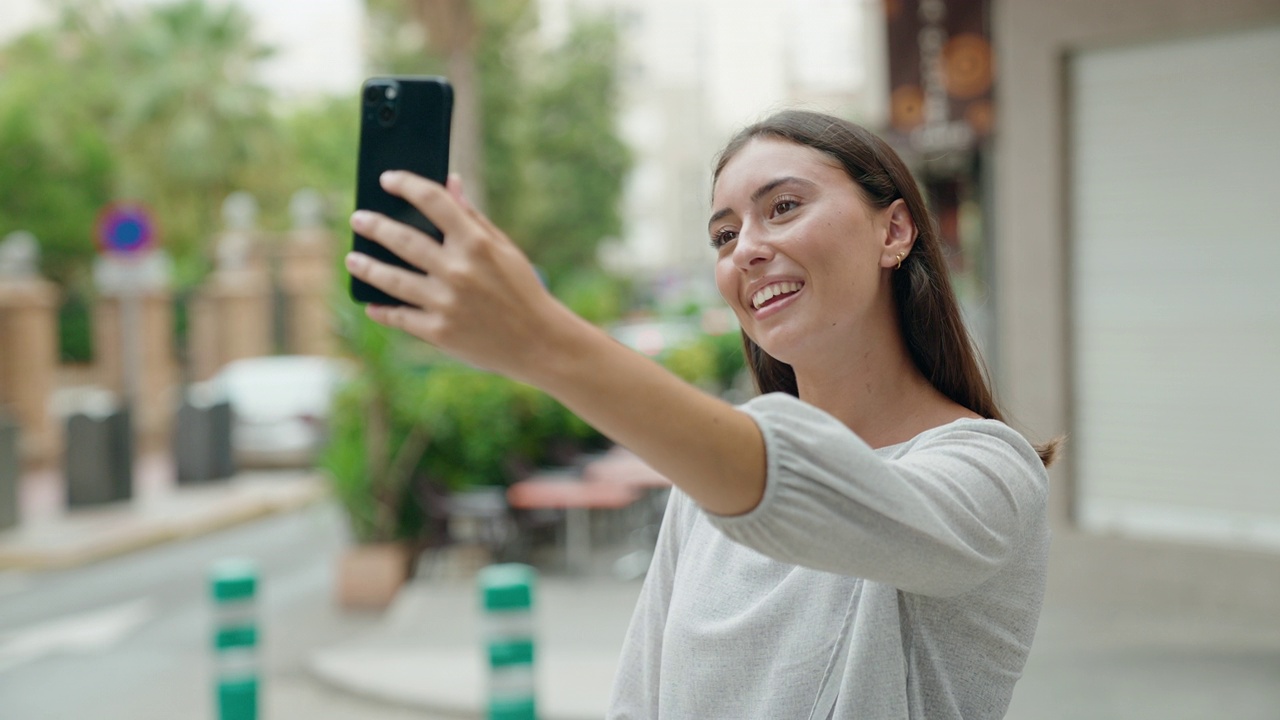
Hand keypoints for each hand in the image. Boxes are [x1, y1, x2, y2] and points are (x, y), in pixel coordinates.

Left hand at [345, 171, 572, 379]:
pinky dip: (382, 311)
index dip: (406, 184)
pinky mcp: (439, 332)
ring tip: (353, 259)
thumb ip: (473, 217)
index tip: (388, 179)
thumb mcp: (505, 249)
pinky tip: (372, 304)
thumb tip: (450, 183)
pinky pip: (400, 317)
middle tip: (358, 219)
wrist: (540, 343)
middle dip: (373, 225)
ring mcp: (445, 303)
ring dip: (366, 266)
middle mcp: (457, 270)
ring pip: (391, 279)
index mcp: (476, 243)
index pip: (432, 200)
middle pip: (401, 238)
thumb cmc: (523, 291)